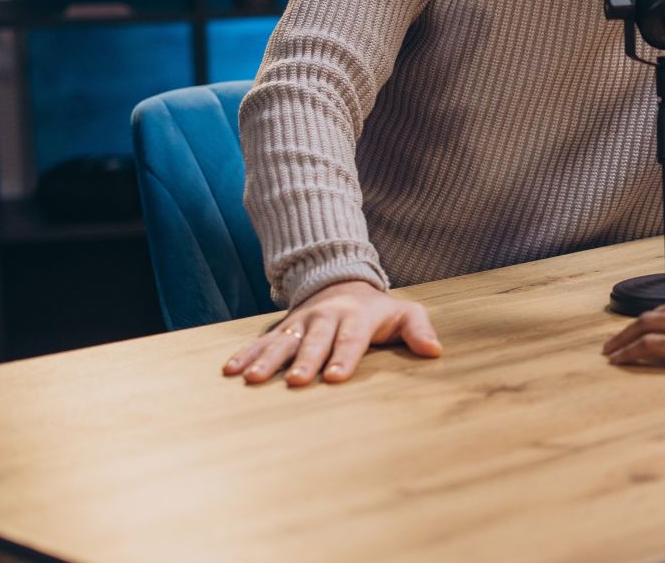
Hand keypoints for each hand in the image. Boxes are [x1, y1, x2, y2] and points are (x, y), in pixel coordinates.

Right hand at [221, 279, 442, 386]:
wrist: (342, 283)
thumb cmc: (378, 310)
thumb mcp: (404, 313)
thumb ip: (419, 330)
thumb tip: (435, 351)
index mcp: (356, 317)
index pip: (351, 340)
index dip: (343, 358)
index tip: (335, 377)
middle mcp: (325, 318)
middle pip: (314, 341)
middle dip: (305, 361)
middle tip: (297, 382)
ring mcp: (300, 322)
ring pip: (283, 342)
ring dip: (267, 359)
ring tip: (252, 379)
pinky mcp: (281, 328)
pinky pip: (261, 341)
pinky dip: (245, 354)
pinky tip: (230, 370)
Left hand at [604, 292, 664, 377]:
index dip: (650, 318)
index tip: (639, 329)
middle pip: (651, 314)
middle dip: (627, 328)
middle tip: (613, 342)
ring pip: (645, 327)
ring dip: (622, 340)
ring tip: (610, 352)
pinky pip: (651, 346)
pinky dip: (631, 351)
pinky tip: (621, 360)